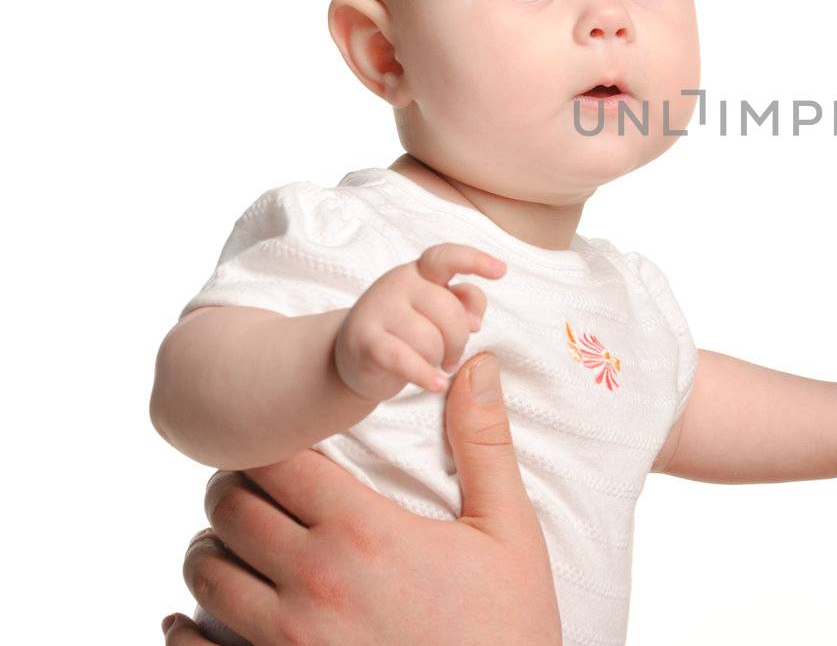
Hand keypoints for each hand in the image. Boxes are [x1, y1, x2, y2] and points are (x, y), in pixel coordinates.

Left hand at [161, 353, 559, 645]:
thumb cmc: (507, 627)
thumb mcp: (508, 532)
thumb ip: (485, 444)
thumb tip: (480, 364)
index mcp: (363, 532)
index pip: (274, 461)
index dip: (268, 446)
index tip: (282, 450)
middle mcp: (312, 582)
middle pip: (228, 509)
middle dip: (234, 490)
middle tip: (255, 491)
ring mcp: (286, 642)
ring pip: (205, 573)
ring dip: (213, 551)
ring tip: (234, 545)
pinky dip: (182, 629)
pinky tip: (189, 618)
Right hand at [335, 243, 503, 399]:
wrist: (353, 354)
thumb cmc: (406, 329)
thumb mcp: (437, 310)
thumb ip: (463, 303)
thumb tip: (474, 320)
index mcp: (421, 271)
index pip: (445, 257)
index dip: (474, 261)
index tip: (501, 271)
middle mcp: (398, 283)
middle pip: (450, 311)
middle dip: (459, 341)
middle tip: (451, 357)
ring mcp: (378, 310)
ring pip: (430, 340)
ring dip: (438, 360)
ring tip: (431, 365)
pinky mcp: (365, 341)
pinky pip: (405, 359)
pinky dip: (425, 375)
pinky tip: (437, 385)